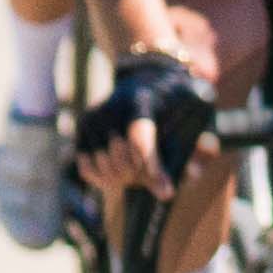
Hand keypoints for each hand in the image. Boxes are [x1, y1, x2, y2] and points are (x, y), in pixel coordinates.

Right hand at [75, 54, 212, 198]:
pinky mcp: (83, 128)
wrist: (146, 81)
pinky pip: (87, 168)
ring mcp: (93, 117)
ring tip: (140, 173)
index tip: (167, 190)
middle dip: (142, 176)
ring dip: (124, 180)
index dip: (152, 167)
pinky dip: (104, 180)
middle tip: (155, 178)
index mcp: (140, 100)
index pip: (140, 137)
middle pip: (123, 161)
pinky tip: (120, 175)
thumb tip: (173, 189)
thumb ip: (187, 152)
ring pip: (105, 168)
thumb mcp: (189, 121)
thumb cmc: (173, 106)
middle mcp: (111, 106)